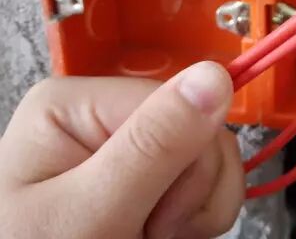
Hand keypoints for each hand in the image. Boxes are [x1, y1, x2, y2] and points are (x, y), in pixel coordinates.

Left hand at [0, 61, 243, 238]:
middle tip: (152, 232)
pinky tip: (163, 233)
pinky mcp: (149, 175)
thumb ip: (152, 145)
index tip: (155, 220)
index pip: (175, 102)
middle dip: (191, 191)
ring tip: (155, 235)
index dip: (186, 161)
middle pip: (199, 128)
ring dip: (199, 206)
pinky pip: (208, 179)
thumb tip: (214, 78)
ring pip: (212, 155)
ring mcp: (128, 147)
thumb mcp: (91, 212)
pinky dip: (199, 214)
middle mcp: (103, 116)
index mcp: (75, 105)